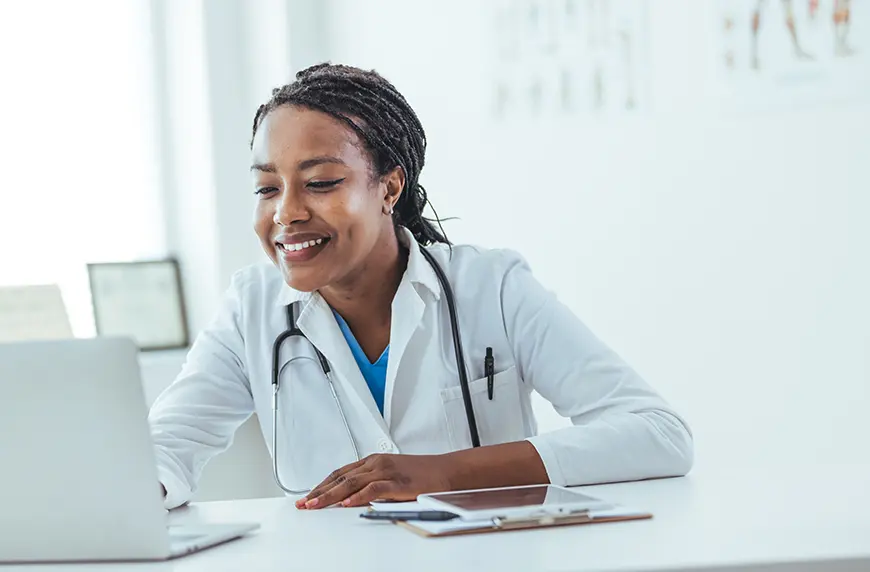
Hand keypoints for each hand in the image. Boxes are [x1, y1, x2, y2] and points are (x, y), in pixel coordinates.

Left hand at [296, 454, 453, 508]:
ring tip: (316, 505)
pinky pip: (373, 489)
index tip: (307, 497)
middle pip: (341, 477)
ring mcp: (386, 471)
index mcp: (373, 461)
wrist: (446, 470)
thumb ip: (371, 485)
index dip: (321, 485)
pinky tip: (346, 504)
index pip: (340, 473)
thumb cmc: (421, 475)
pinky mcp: (397, 482)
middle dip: (319, 491)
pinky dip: (358, 496)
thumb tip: (350, 500)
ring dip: (331, 495)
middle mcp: (376, 463)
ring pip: (352, 482)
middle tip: (303, 504)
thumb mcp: (391, 477)